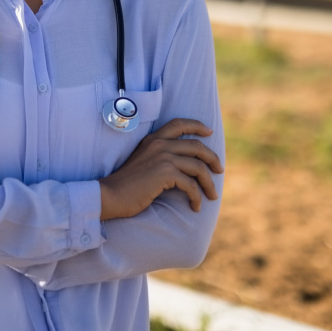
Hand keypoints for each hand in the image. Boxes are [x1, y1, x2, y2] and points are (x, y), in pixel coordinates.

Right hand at [98, 118, 222, 220]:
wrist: (112, 194)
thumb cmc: (127, 183)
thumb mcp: (143, 162)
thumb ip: (160, 157)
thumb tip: (184, 165)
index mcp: (153, 139)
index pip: (178, 123)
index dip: (196, 125)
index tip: (208, 132)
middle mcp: (159, 144)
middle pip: (196, 146)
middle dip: (212, 158)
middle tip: (219, 170)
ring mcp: (163, 158)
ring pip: (198, 166)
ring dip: (209, 183)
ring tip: (212, 195)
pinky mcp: (165, 173)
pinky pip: (191, 185)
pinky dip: (197, 197)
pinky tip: (195, 207)